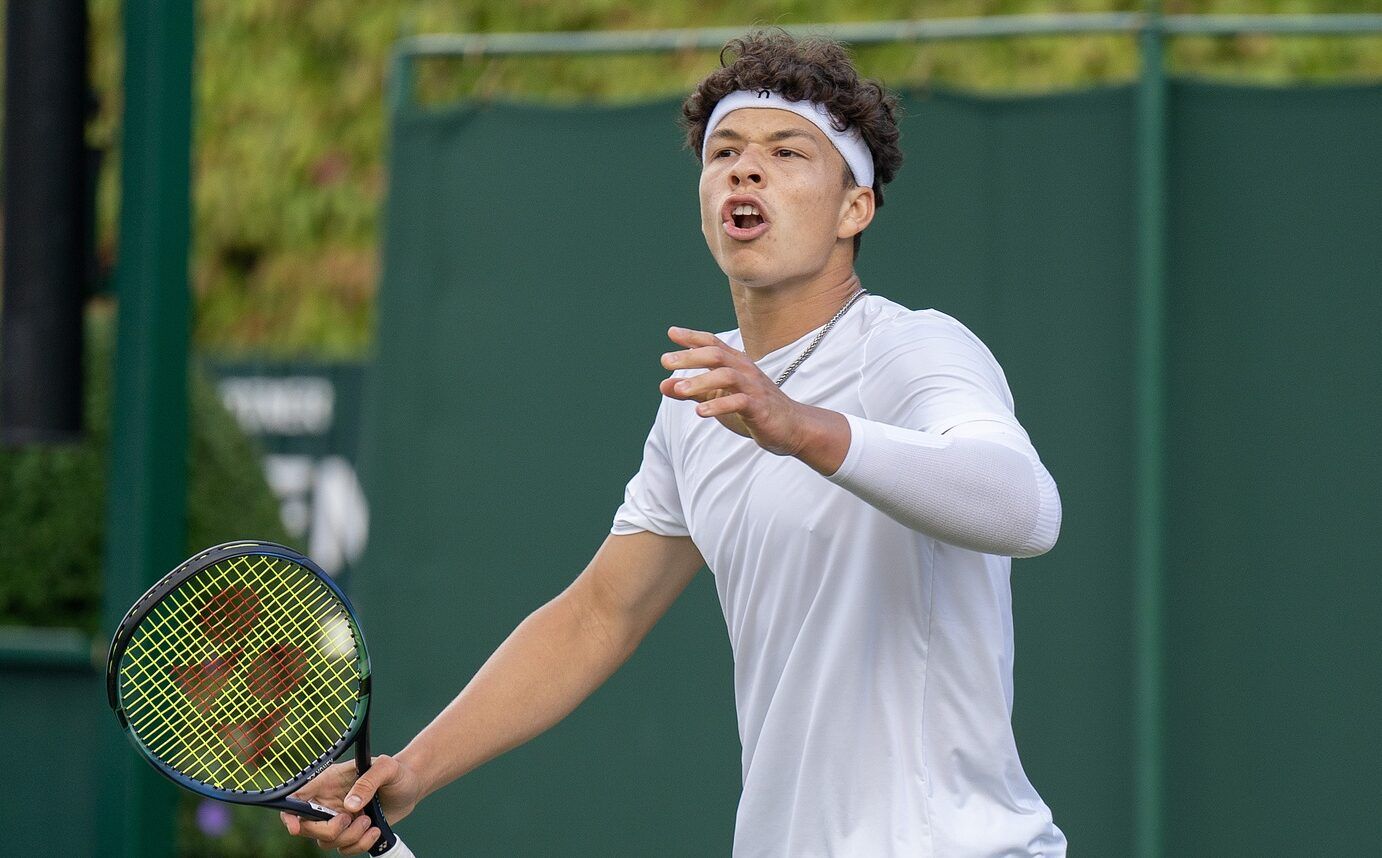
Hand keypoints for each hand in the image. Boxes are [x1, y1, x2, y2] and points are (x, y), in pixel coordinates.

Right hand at [279, 754, 422, 854]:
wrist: (411, 785)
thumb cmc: (396, 771)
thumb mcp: (386, 768)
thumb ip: (368, 782)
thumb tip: (349, 806)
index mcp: (328, 782)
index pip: (296, 799)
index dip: (289, 815)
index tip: (296, 827)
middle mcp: (328, 802)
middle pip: (308, 827)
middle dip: (329, 830)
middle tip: (350, 819)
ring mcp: (338, 819)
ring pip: (327, 841)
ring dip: (349, 837)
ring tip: (368, 821)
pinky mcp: (350, 832)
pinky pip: (345, 849)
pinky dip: (359, 845)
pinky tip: (374, 831)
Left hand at [659, 326, 815, 456]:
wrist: (790, 427)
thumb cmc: (752, 408)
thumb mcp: (717, 398)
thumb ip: (692, 391)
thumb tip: (662, 384)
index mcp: (736, 363)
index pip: (713, 344)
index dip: (693, 337)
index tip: (671, 333)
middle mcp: (744, 370)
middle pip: (716, 355)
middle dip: (690, 356)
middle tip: (665, 360)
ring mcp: (753, 387)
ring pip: (726, 376)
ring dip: (701, 381)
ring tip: (680, 390)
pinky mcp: (759, 407)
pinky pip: (738, 401)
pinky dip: (718, 405)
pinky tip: (700, 411)